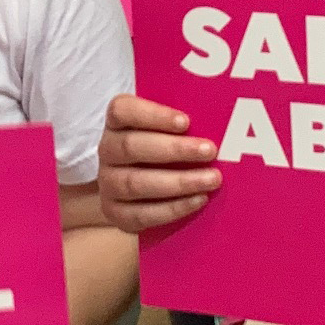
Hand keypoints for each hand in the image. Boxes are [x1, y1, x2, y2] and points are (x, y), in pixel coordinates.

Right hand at [99, 95, 220, 233]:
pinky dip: (173, 208)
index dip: (152, 115)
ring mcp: (107, 183)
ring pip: (135, 183)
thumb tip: (218, 120)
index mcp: (117, 123)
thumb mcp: (168, 131)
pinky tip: (199, 199)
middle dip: (174, 149)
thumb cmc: (163, 151)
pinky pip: (141, 213)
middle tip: (210, 151)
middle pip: (130, 146)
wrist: (140, 192)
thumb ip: (183, 125)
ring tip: (211, 179)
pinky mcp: (114, 212)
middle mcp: (107, 151)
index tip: (186, 121)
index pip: (123, 111)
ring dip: (178, 182)